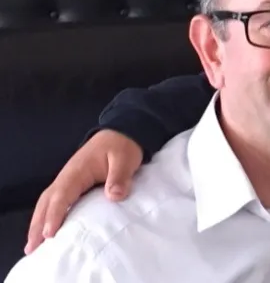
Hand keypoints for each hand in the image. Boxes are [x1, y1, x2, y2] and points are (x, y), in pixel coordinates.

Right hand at [25, 129, 142, 253]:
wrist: (121, 134)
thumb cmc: (121, 146)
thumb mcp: (124, 159)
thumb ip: (119, 177)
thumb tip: (114, 196)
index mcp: (77, 170)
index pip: (62, 195)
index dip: (55, 215)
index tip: (49, 233)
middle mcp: (67, 176)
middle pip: (47, 201)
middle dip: (38, 224)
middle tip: (32, 247)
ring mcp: (68, 180)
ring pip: (47, 203)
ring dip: (38, 223)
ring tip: (33, 246)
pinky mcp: (73, 185)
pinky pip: (55, 202)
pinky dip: (47, 216)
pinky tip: (47, 232)